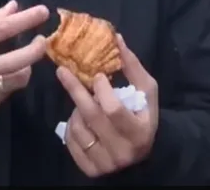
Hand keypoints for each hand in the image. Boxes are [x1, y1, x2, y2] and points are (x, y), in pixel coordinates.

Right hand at [0, 0, 48, 117]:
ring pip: (16, 80)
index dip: (26, 20)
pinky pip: (5, 94)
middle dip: (35, 49)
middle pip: (16, 60)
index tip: (43, 12)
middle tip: (41, 41)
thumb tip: (14, 8)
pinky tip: (6, 75)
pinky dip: (10, 82)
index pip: (1, 29)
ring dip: (27, 68)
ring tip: (25, 60)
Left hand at [57, 34, 158, 177]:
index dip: (102, 90)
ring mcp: (105, 164)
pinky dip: (70, 127)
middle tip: (63, 71)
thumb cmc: (143, 115)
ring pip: (78, 128)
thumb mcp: (147, 91)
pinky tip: (79, 120)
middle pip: (91, 117)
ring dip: (75, 109)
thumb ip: (132, 67)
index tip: (96, 75)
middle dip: (76, 91)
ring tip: (82, 102)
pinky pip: (70, 143)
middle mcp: (122, 151)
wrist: (142, 154)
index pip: (113, 109)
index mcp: (139, 132)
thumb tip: (116, 38)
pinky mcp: (90, 169)